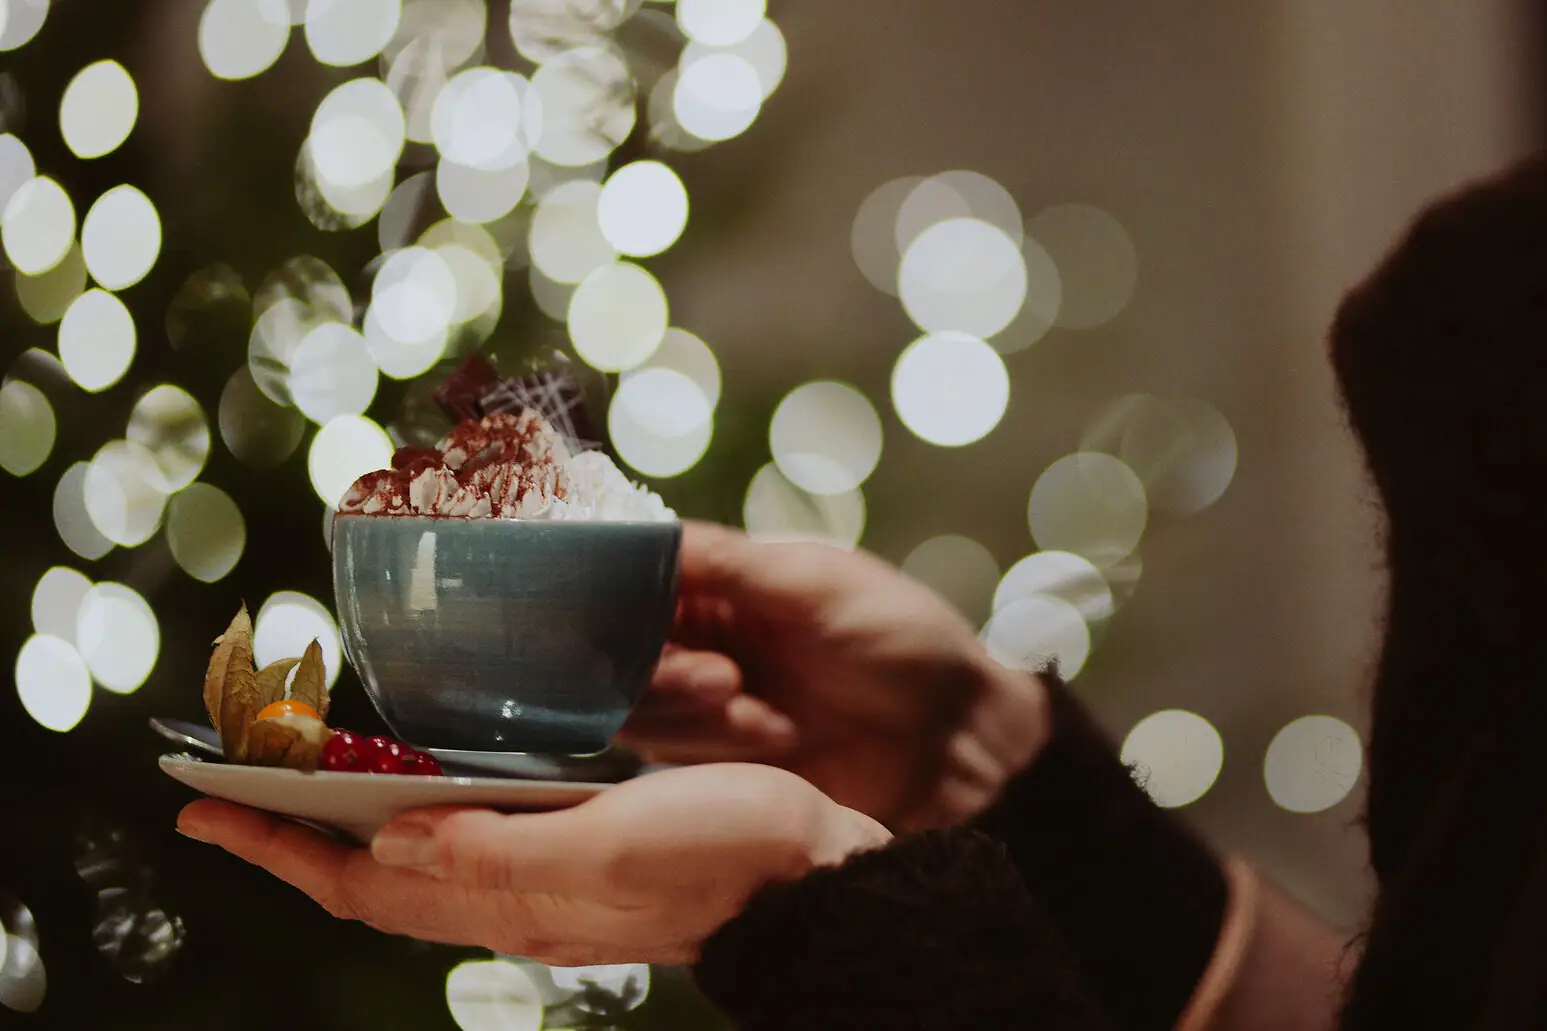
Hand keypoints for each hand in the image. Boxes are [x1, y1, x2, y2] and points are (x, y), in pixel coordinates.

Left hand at [176, 764, 889, 965]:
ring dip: (352, 835)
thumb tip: (391, 841)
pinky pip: (474, 850)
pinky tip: (430, 797)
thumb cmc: (725, 853)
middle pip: (378, 881)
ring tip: (304, 796)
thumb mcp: (610, 849)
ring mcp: (553, 887)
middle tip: (230, 795)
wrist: (813, 878)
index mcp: (515, 899)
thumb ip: (498, 853)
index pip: (364, 884)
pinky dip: (424, 824)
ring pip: (423, 868)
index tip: (202, 808)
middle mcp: (520, 902)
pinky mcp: (587, 861)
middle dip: (296, 843)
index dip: (278, 850)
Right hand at [621, 521, 1049, 830]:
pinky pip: (678, 758)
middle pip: (622, 654)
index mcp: (724, 582)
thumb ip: (726, 561)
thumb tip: (642, 535)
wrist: (961, 736)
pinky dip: (719, 748)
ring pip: (642, 710)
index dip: (617, 602)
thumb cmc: (902, 638)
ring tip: (765, 715)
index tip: (620, 623)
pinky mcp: (727, 761)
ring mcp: (714, 703)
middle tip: (724, 679)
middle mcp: (706, 638)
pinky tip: (780, 740)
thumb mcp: (815, 583)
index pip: (634, 583)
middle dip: (662, 671)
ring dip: (693, 715)